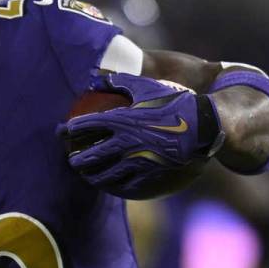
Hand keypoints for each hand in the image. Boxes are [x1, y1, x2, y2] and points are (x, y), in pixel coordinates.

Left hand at [57, 73, 222, 196]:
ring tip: (86, 175)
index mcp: (122, 120)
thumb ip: (120, 82)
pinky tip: (110, 187)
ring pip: (105, 175)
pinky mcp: (150, 175)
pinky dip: (113, 187)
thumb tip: (95, 80)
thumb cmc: (175, 101)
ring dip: (91, 176)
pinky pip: (126, 186)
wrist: (204, 125)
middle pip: (91, 156)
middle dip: (76, 159)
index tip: (64, 131)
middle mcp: (125, 143)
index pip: (86, 126)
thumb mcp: (147, 86)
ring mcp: (137, 162)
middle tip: (70, 159)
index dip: (71, 129)